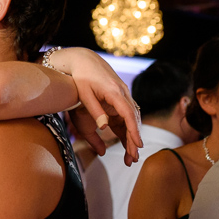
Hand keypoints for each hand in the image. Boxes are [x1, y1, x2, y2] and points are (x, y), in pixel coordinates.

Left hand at [48, 48, 141, 164]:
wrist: (84, 59)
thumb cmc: (81, 77)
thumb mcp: (85, 95)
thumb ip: (95, 111)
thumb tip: (105, 128)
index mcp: (115, 92)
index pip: (129, 114)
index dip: (133, 130)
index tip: (137, 145)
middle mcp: (123, 93)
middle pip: (134, 119)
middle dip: (134, 140)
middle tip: (132, 159)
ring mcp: (123, 95)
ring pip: (132, 119)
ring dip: (132, 137)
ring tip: (130, 156)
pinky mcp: (119, 98)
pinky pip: (126, 116)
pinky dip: (127, 129)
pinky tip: (127, 143)